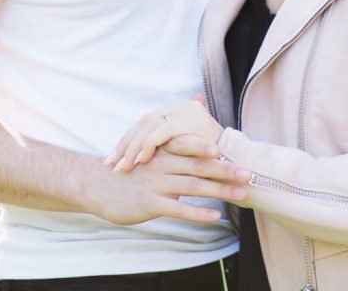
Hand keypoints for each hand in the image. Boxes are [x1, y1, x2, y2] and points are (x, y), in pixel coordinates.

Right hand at [89, 144, 249, 225]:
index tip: (239, 151)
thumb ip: (172, 143)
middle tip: (250, 173)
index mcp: (165, 150)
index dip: (217, 150)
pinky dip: (198, 212)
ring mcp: (157, 183)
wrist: (97, 184)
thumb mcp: (149, 150)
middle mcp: (164, 164)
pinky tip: (215, 216)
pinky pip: (179, 209)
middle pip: (201, 165)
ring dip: (220, 190)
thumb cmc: (129, 169)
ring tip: (242, 194)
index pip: (195, 147)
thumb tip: (187, 131)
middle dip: (227, 169)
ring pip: (194, 186)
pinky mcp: (151, 204)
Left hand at [106, 97, 223, 173]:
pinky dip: (148, 146)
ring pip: (149, 126)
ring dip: (133, 147)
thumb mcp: (186, 152)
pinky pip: (162, 132)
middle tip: (112, 164)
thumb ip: (167, 149)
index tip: (114, 158)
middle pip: (144, 123)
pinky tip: (141, 161)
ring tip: (123, 167)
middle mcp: (181, 107)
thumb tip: (142, 160)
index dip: (129, 140)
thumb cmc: (211, 162)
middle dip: (126, 144)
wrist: (237, 160)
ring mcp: (185, 112)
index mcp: (178, 112)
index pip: (146, 123)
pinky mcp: (189, 121)